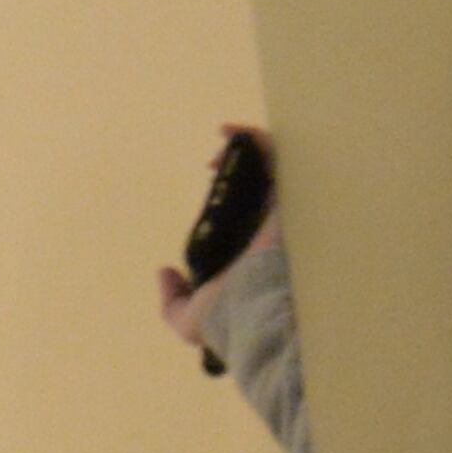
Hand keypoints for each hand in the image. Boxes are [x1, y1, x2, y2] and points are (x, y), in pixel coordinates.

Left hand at [155, 125, 276, 348]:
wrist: (252, 316)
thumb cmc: (226, 319)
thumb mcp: (188, 319)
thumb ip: (172, 300)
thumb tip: (164, 272)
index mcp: (246, 251)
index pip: (243, 212)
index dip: (227, 193)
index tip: (208, 179)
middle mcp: (265, 230)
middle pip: (259, 185)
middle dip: (238, 165)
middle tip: (215, 163)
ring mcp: (279, 213)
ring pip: (271, 168)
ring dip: (247, 148)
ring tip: (224, 139)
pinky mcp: (287, 199)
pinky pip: (279, 159)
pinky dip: (258, 142)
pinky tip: (231, 132)